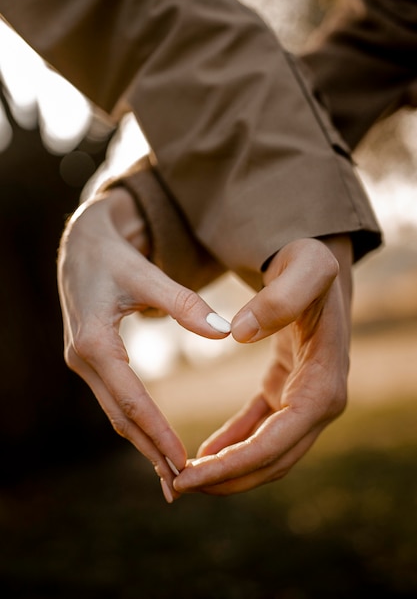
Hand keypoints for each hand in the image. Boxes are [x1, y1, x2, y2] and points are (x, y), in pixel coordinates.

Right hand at [57, 186, 230, 501]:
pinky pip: (115, 399)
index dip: (158, 433)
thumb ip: (184, 303)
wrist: (80, 243)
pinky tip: (154, 438)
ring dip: (141, 442)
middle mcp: (82, 358)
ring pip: (115, 412)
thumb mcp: (146, 275)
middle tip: (179, 487)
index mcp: (94, 341)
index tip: (183, 462)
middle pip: (120, 416)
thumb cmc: (114, 254)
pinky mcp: (91, 358)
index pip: (131, 399)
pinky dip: (136, 422)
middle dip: (149, 451)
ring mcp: (82, 361)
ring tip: (171, 474)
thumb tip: (224, 331)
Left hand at [173, 236, 352, 494]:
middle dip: (227, 479)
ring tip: (184, 477)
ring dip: (228, 471)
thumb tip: (238, 334)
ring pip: (268, 454)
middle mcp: (322, 400)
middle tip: (176, 486)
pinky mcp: (288, 392)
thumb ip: (279, 297)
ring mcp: (306, 399)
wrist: (318, 267)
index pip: (279, 441)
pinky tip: (205, 454)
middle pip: (274, 459)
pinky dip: (234, 446)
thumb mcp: (304, 266)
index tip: (191, 474)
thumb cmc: (311, 264)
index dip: (235, 464)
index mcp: (324, 382)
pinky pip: (261, 431)